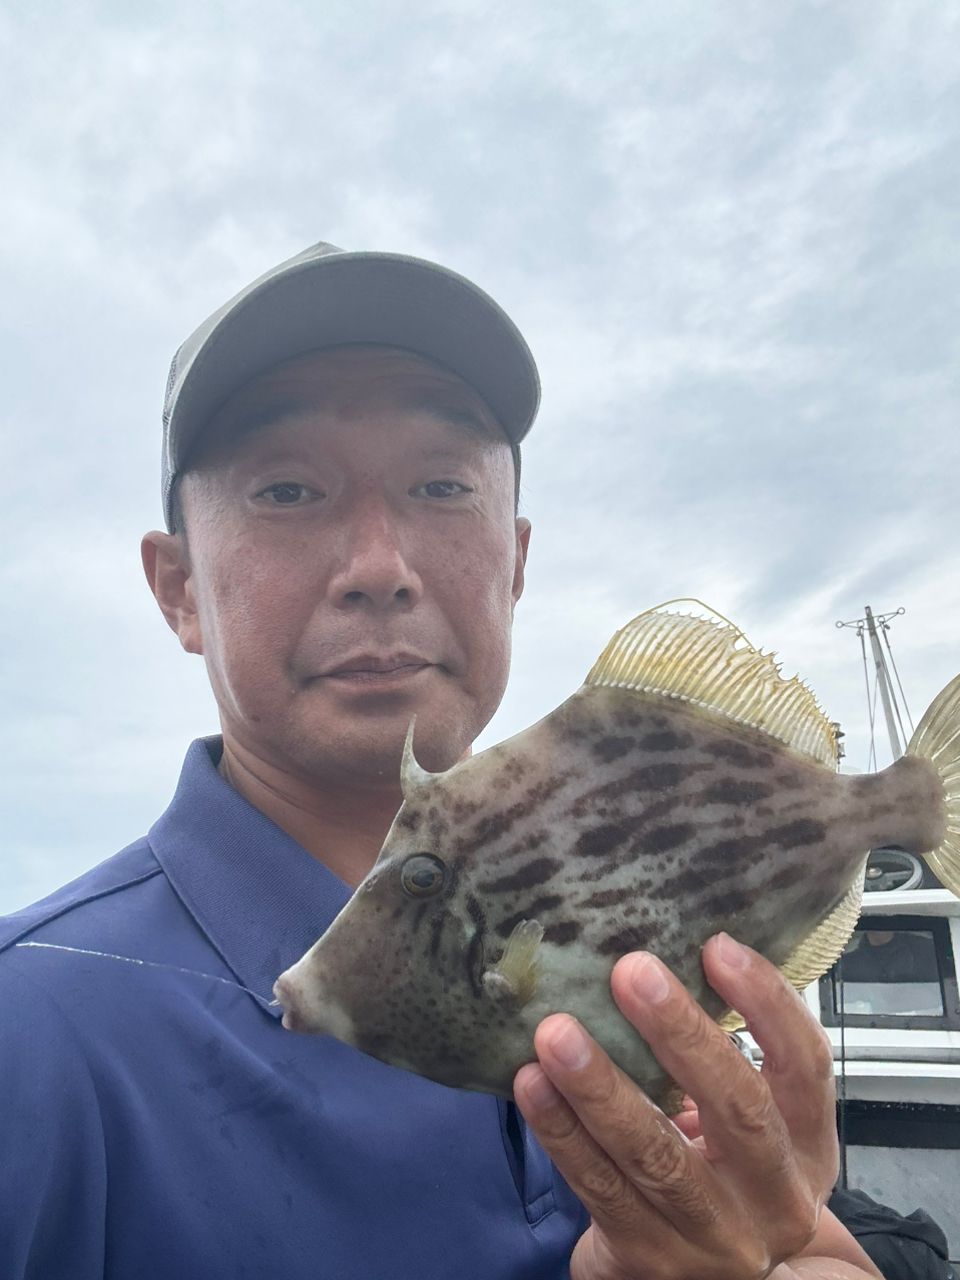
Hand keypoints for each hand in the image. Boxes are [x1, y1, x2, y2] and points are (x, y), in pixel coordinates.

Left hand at [513, 933, 839, 1279]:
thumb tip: (658, 953)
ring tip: (556, 1033)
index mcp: (808, 1145)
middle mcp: (776, 1197)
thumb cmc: (717, 1171)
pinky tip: (532, 1084)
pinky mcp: (650, 1257)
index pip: (805, 1064)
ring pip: (657, 1155)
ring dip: (601, 1087)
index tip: (716, 946)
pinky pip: (599, 1187)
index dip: (767, 1002)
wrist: (698, 1279)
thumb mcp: (746, 1122)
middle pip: (740, 1109)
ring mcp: (715, 1237)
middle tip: (630, 972)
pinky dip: (561, 1132)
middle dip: (681, 1034)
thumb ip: (720, 1055)